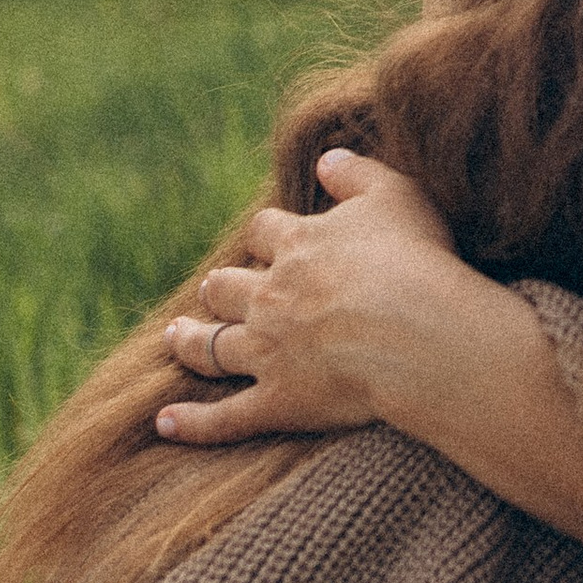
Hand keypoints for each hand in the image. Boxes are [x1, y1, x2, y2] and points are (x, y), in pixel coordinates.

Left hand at [160, 150, 470, 445]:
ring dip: (189, 340)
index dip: (265, 236)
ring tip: (175, 336)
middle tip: (213, 290)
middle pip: (227, 287)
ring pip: (212, 345)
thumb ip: (357, 173)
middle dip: (219, 288)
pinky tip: (165, 423)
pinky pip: (225, 417)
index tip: (268, 241)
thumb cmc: (414, 260)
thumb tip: (325, 159)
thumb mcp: (394, 196)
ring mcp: (268, 352)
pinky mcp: (277, 401)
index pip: (265, 231)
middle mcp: (270, 296)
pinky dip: (194, 423)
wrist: (416, 331)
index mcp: (299, 246)